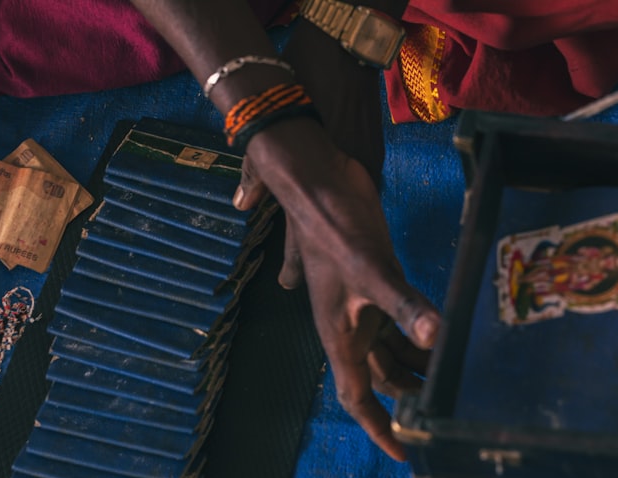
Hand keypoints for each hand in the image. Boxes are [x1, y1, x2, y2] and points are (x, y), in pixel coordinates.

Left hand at [233, 17, 385, 287]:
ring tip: (334, 266)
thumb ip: (255, 170)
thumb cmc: (300, 84)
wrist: (342, 51)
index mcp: (310, 179)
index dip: (293, 262)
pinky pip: (365, 191)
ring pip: (350, 214)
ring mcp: (363, 170)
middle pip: (328, 235)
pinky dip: (355, 208)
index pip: (301, 235)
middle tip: (302, 285)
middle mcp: (340, 183)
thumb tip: (241, 206)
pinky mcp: (376, 157)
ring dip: (338, 237)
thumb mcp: (269, 130)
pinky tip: (354, 224)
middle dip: (315, 261)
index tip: (285, 285)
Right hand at [241, 119, 440, 460]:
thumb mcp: (373, 271)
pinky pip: (397, 321)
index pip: (359, 398)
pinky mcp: (372, 282)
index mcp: (340, 336)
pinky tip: (444, 329)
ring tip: (456, 373)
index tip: (405, 455)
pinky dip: (419, 332)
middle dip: (413, 396)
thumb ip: (406, 307)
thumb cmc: (334, 228)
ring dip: (419, 364)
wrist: (316, 180)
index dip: (380, 430)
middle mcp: (349, 327)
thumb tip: (438, 338)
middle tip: (449, 410)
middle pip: (382, 377)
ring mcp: (359, 305)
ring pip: (391, 350)